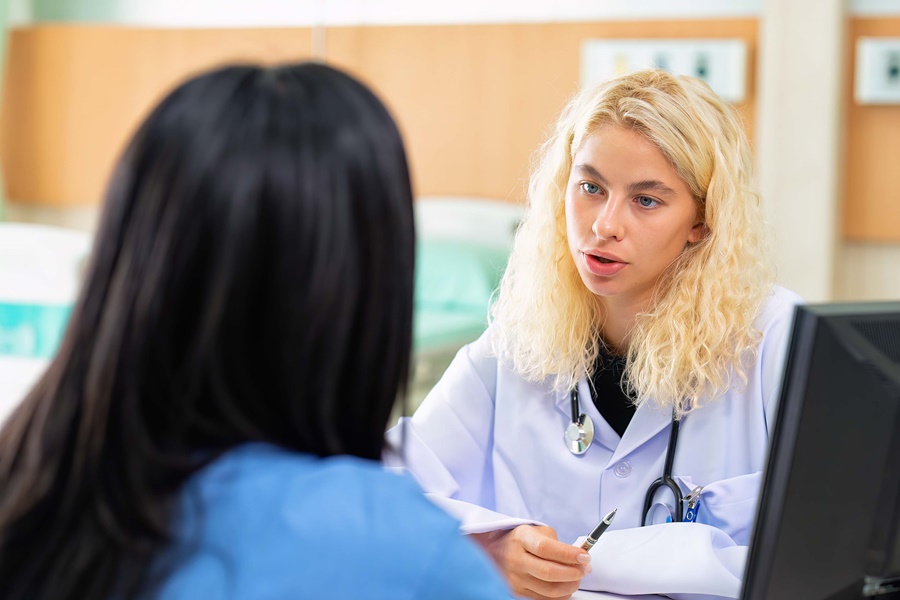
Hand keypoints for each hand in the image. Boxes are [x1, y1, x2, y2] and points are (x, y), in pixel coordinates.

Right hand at [471, 525, 590, 599]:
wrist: (495, 550)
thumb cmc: (523, 540)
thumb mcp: (538, 531)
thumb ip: (558, 544)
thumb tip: (579, 560)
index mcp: (522, 538)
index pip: (546, 549)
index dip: (568, 554)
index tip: (585, 556)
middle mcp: (516, 559)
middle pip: (549, 572)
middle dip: (574, 572)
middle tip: (585, 568)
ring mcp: (515, 578)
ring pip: (550, 590)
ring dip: (571, 585)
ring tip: (577, 577)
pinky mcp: (517, 592)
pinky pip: (546, 599)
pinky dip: (562, 594)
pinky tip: (566, 585)